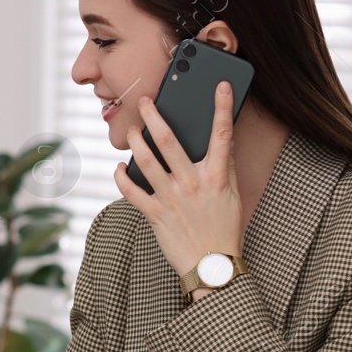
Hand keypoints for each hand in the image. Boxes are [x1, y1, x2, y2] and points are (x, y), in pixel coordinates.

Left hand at [113, 80, 242, 279]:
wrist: (212, 266)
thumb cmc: (224, 229)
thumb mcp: (233, 195)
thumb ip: (225, 167)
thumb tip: (222, 140)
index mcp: (217, 177)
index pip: (222, 135)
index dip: (221, 107)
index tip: (219, 85)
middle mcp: (193, 184)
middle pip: (169, 141)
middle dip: (154, 116)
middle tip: (145, 101)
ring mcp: (171, 199)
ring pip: (146, 161)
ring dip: (134, 142)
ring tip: (130, 130)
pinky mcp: (155, 215)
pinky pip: (131, 192)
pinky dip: (121, 177)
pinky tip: (119, 167)